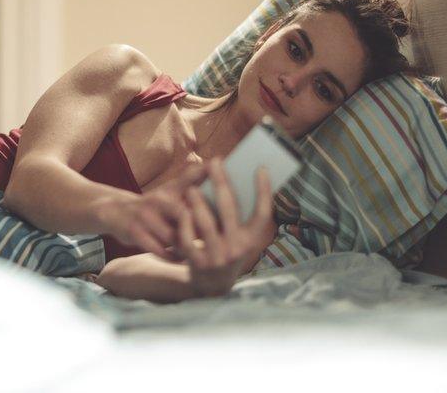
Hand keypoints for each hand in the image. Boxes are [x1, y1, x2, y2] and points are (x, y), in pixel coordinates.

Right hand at [99, 164, 207, 257]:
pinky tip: (181, 260)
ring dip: (187, 248)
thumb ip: (192, 179)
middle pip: (185, 217)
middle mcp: (157, 201)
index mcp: (169, 190)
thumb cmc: (153, 204)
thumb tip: (213, 163)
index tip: (225, 222)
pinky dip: (171, 257)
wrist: (116, 212)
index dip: (209, 209)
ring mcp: (145, 216)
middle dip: (200, 231)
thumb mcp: (170, 189)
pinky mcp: (134, 232)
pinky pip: (158, 249)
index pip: (194, 194)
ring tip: (201, 256)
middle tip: (216, 244)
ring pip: (173, 237)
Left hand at [177, 158, 274, 296]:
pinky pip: (188, 238)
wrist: (211, 286)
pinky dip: (184, 224)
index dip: (264, 191)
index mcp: (251, 240)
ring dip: (198, 202)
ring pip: (206, 223)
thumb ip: (237, 216)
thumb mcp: (238, 239)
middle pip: (230, 209)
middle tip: (215, 161)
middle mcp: (237, 248)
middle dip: (222, 182)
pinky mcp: (198, 263)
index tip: (260, 168)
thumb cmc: (226, 251)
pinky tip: (182, 211)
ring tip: (191, 188)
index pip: (263, 213)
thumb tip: (233, 179)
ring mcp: (217, 257)